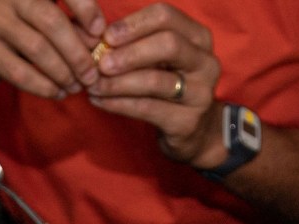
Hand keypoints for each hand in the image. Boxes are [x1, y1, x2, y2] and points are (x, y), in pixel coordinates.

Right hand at [0, 0, 105, 100]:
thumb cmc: (17, 27)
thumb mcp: (42, 16)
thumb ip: (70, 25)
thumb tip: (98, 45)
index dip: (85, 8)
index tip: (99, 33)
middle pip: (52, 22)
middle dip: (77, 53)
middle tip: (91, 74)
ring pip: (38, 49)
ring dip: (62, 73)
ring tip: (75, 86)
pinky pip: (21, 72)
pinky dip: (44, 86)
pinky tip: (56, 92)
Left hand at [87, 4, 222, 168]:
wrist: (194, 131)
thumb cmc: (168, 85)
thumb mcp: (159, 59)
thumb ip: (136, 43)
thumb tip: (94, 37)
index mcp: (198, 37)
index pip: (166, 16)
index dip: (134, 24)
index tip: (107, 36)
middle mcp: (206, 62)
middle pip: (168, 44)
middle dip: (129, 53)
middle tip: (100, 63)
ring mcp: (200, 93)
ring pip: (154, 80)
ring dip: (117, 83)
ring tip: (92, 85)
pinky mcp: (187, 122)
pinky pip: (147, 108)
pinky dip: (118, 104)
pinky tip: (99, 101)